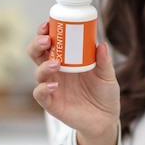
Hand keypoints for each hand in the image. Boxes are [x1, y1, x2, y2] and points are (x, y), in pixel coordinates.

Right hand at [26, 22, 120, 139]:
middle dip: (37, 44)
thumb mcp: (108, 76)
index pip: (50, 42)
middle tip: (46, 40)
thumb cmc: (104, 93)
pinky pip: (39, 94)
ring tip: (56, 64)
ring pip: (37, 72)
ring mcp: (52, 86)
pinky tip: (53, 85)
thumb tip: (102, 45)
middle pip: (37, 54)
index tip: (48, 24)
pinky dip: (42, 88)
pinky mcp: (51, 103)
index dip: (45, 31)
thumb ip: (104, 61)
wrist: (105, 120)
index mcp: (66, 59)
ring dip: (43, 65)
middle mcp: (56, 71)